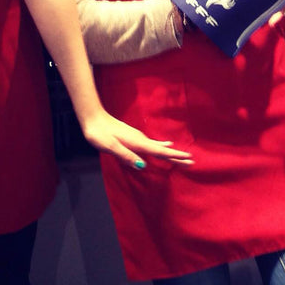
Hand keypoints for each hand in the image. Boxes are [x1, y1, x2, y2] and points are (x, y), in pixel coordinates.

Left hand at [80, 109, 194, 169]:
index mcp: (137, 143)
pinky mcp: (134, 136)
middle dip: (177, 156)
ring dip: (171, 152)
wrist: (93, 118)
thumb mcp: (110, 147)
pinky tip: (165, 145)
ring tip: (182, 156)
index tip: (189, 159)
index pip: (160, 152)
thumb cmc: (99, 134)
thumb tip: (143, 166)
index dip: (175, 156)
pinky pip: (152, 143)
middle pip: (162, 150)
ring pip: (158, 147)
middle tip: (191, 161)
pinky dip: (161, 146)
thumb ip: (126, 156)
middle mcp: (140, 139)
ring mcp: (138, 137)